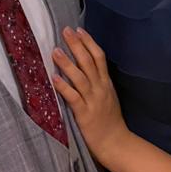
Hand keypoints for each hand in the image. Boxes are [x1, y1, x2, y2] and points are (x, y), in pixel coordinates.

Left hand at [52, 27, 129, 163]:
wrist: (116, 142)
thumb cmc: (110, 120)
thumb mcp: (108, 96)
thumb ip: (99, 81)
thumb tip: (87, 66)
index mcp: (106, 83)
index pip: (99, 57)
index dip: (88, 42)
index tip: (79, 29)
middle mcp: (100, 88)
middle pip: (89, 62)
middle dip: (77, 45)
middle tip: (65, 31)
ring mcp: (93, 100)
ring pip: (80, 77)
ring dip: (67, 63)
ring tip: (55, 51)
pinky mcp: (85, 114)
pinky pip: (73, 97)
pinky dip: (64, 87)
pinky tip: (54, 78)